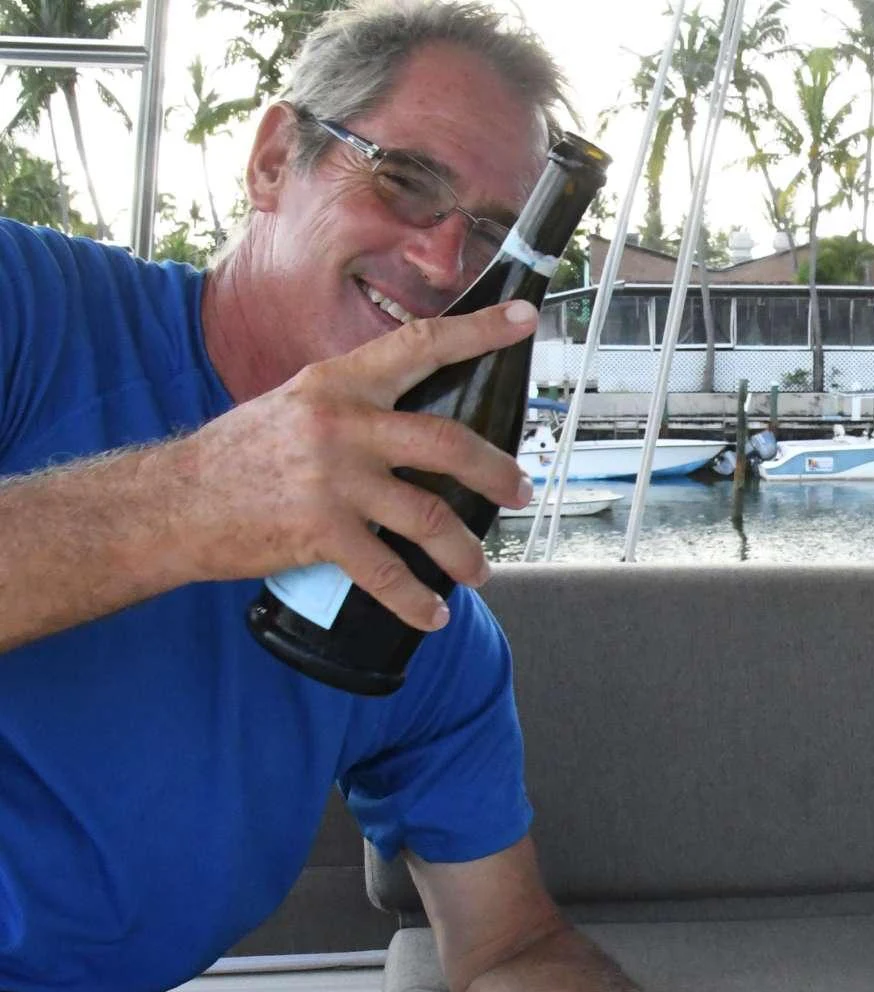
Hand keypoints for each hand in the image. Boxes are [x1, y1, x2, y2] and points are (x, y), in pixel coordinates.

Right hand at [168, 301, 538, 630]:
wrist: (172, 503)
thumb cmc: (239, 456)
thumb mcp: (296, 406)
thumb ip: (353, 408)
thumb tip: (414, 424)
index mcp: (338, 383)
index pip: (420, 346)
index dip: (478, 332)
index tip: (524, 320)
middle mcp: (341, 424)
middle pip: (447, 443)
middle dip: (495, 473)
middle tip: (520, 492)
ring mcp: (332, 479)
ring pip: (429, 516)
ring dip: (463, 549)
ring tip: (479, 568)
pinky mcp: (319, 531)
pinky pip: (386, 572)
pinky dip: (416, 599)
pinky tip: (432, 613)